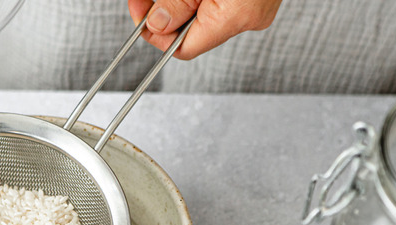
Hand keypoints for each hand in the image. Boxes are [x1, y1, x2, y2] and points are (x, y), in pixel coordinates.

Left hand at [128, 0, 281, 59]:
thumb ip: (178, 2)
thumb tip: (157, 24)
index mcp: (235, 16)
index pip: (184, 48)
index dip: (156, 32)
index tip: (139, 11)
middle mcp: (249, 17)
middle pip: (193, 28)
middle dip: (165, 9)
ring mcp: (256, 6)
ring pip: (204, 13)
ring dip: (182, 1)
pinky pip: (220, 2)